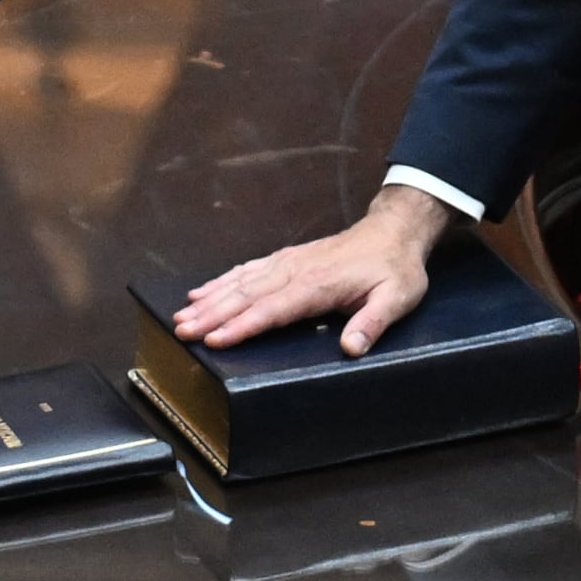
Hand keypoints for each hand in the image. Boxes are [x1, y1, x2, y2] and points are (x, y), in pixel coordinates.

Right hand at [170, 183, 450, 356]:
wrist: (394, 232)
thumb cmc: (395, 268)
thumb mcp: (397, 297)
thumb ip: (373, 322)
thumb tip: (351, 348)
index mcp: (319, 284)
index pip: (273, 309)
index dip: (243, 326)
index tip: (215, 339)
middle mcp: (297, 271)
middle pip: (248, 295)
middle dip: (213, 315)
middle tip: (183, 331)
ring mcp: (289, 262)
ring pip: (242, 282)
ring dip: (211, 299)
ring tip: (183, 315)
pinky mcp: (288, 259)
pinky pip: (249, 269)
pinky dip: (223, 280)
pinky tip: (204, 292)